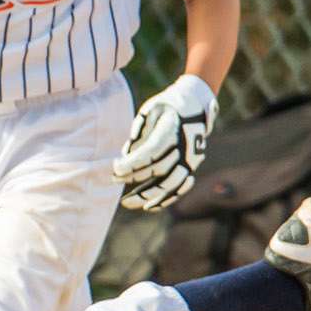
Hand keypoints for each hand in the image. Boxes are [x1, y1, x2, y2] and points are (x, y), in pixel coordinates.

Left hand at [111, 74, 216, 211]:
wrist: (195, 103)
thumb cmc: (167, 105)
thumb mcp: (150, 109)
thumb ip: (138, 130)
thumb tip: (126, 154)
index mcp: (173, 128)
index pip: (152, 151)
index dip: (133, 163)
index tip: (116, 168)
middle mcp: (186, 146)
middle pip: (159, 169)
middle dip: (134, 177)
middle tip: (114, 179)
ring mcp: (191, 159)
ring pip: (171, 184)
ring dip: (148, 196)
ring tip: (128, 203)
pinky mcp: (192, 167)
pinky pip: (180, 188)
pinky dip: (166, 199)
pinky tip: (149, 206)